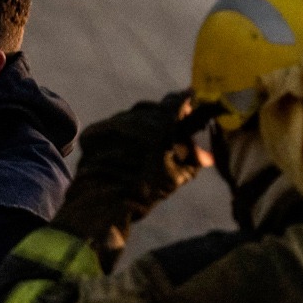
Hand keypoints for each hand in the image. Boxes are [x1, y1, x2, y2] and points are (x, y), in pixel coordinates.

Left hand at [51, 91, 210, 266]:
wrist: (103, 201)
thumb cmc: (145, 190)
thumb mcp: (176, 176)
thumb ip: (194, 160)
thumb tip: (207, 156)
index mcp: (162, 122)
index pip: (177, 100)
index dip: (184, 102)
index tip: (187, 106)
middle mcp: (137, 116)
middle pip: (154, 109)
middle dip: (161, 119)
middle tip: (164, 135)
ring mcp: (114, 122)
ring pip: (131, 118)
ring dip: (139, 129)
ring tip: (139, 150)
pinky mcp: (95, 131)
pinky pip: (111, 128)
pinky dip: (118, 138)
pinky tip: (120, 154)